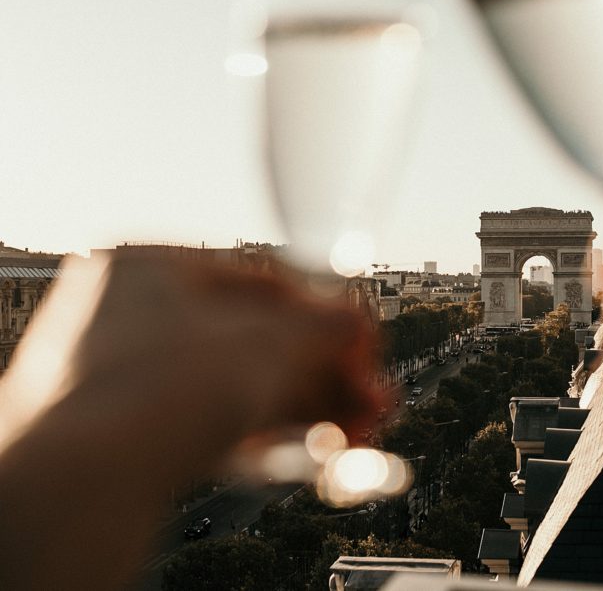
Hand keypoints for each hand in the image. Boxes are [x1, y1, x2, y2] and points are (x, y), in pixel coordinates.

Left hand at [0, 254, 384, 588]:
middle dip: (323, 374)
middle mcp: (127, 315)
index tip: (366, 344)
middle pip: (254, 339)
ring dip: (306, 407)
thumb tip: (356, 321)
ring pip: (235, 385)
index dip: (325, 313)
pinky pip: (209, 419)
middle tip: (373, 400)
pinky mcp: (123, 433)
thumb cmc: (156, 395)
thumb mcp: (264, 346)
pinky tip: (316, 453)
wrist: (73, 491)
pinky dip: (265, 431)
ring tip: (361, 434)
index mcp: (146, 266)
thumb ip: (321, 328)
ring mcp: (119, 377)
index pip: (259, 279)